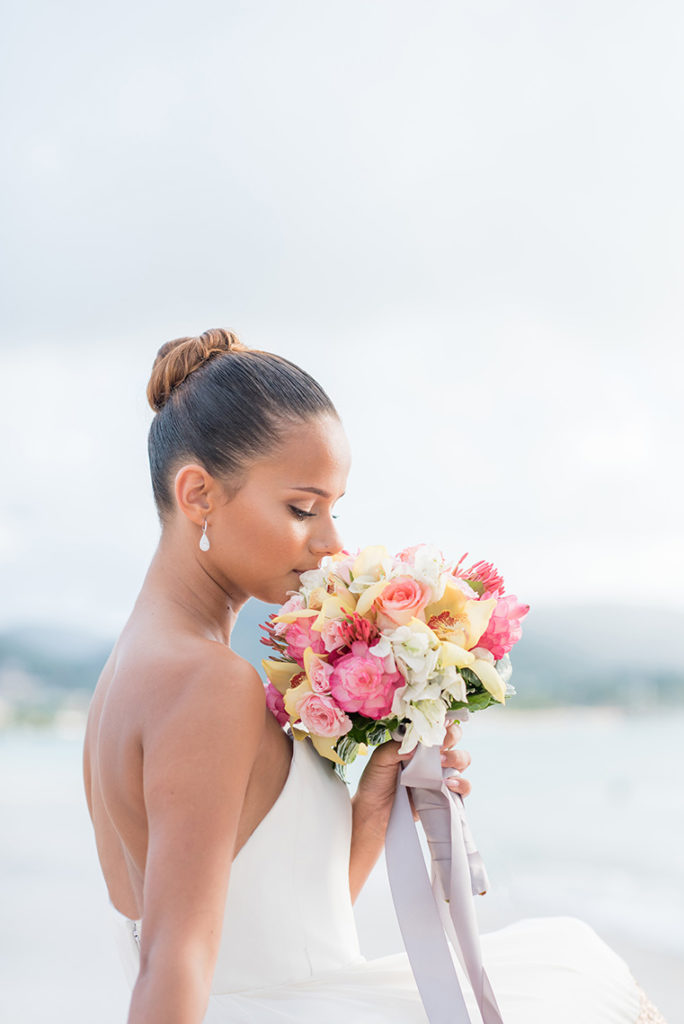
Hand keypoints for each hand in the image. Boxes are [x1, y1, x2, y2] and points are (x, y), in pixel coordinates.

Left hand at [355, 721, 471, 821]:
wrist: (374, 812)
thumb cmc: (375, 781)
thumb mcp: (380, 759)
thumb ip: (396, 747)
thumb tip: (416, 744)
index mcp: (418, 743)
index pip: (436, 725)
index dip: (441, 721)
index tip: (436, 725)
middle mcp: (432, 756)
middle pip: (455, 737)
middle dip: (452, 736)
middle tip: (440, 745)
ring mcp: (440, 774)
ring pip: (463, 759)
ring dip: (457, 757)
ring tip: (440, 764)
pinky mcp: (445, 794)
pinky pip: (464, 787)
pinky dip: (462, 783)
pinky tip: (448, 784)